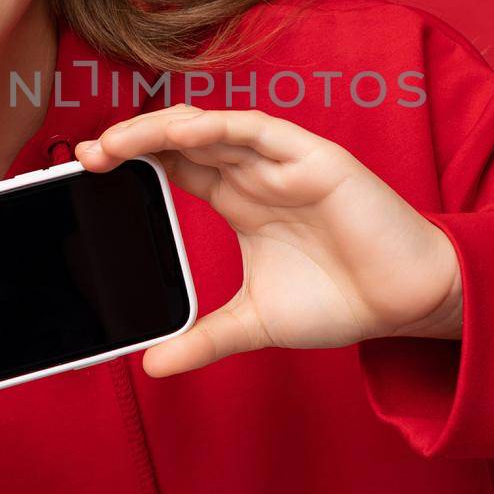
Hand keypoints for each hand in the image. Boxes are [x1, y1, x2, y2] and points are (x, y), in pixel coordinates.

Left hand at [75, 105, 461, 377]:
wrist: (407, 304)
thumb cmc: (342, 301)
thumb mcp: (254, 324)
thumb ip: (204, 339)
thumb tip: (151, 367)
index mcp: (239, 199)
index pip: (175, 165)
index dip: (133, 161)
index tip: (86, 170)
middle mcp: (255, 173)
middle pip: (182, 141)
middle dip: (133, 141)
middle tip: (87, 155)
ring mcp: (283, 161)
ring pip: (213, 127)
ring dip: (162, 129)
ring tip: (118, 142)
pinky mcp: (315, 158)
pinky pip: (260, 130)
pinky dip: (220, 127)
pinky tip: (183, 132)